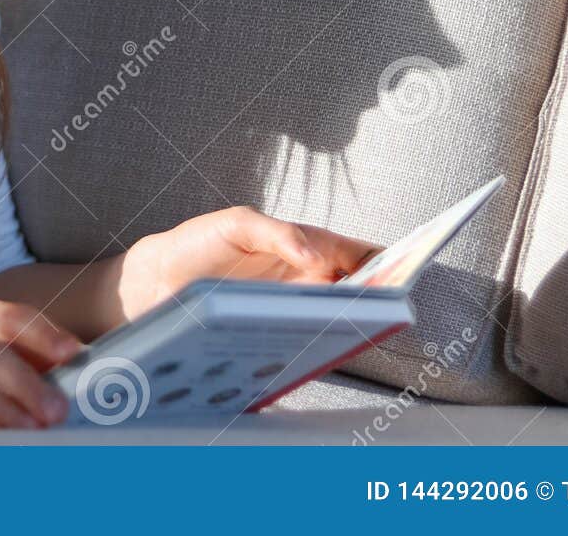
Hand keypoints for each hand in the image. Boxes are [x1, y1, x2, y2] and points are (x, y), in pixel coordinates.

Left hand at [115, 205, 383, 320]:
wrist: (156, 281)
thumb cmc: (199, 244)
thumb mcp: (238, 225)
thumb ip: (278, 233)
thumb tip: (315, 253)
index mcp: (306, 247)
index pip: (360, 254)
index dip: (390, 258)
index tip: (411, 265)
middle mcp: (306, 282)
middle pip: (359, 291)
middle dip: (380, 295)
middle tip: (390, 300)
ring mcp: (293, 311)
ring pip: (337, 320)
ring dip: (351, 322)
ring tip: (359, 321)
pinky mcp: (274, 335)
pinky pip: (308, 341)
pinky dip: (319, 342)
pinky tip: (321, 340)